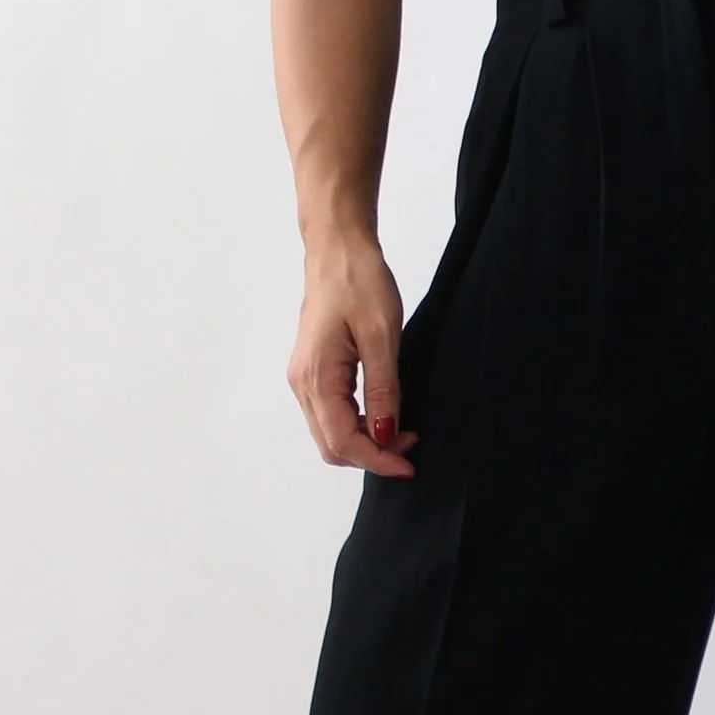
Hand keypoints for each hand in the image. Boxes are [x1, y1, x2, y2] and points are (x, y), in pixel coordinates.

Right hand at [287, 233, 419, 476]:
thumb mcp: (382, 336)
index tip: (410, 465)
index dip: (378, 460)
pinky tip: (384, 415)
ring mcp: (305, 379)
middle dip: (372, 455)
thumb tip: (386, 436)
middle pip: (332, 446)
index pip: (342, 441)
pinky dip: (358, 426)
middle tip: (411, 446)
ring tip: (403, 430)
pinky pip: (331, 415)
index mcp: (317, 376)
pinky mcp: (314, 372)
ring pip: (330, 433)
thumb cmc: (359, 282)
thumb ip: (384, 389)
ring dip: (366, 442)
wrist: (338, 250)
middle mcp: (303, 384)